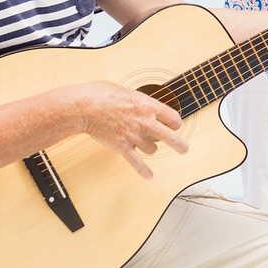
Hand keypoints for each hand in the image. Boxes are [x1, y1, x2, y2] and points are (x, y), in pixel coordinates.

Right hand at [70, 81, 189, 179]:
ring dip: (151, 149)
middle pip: (172, 137)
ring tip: (147, 147)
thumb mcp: (127, 91)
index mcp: (148, 106)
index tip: (174, 125)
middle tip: (184, 149)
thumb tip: (140, 105)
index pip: (173, 118)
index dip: (175, 122)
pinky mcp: (122, 146)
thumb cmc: (101, 94)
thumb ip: (138, 101)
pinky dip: (143, 170)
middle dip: (180, 145)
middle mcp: (145, 122)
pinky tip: (149, 176)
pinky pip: (136, 162)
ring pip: (152, 150)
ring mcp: (135, 136)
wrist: (84, 107)